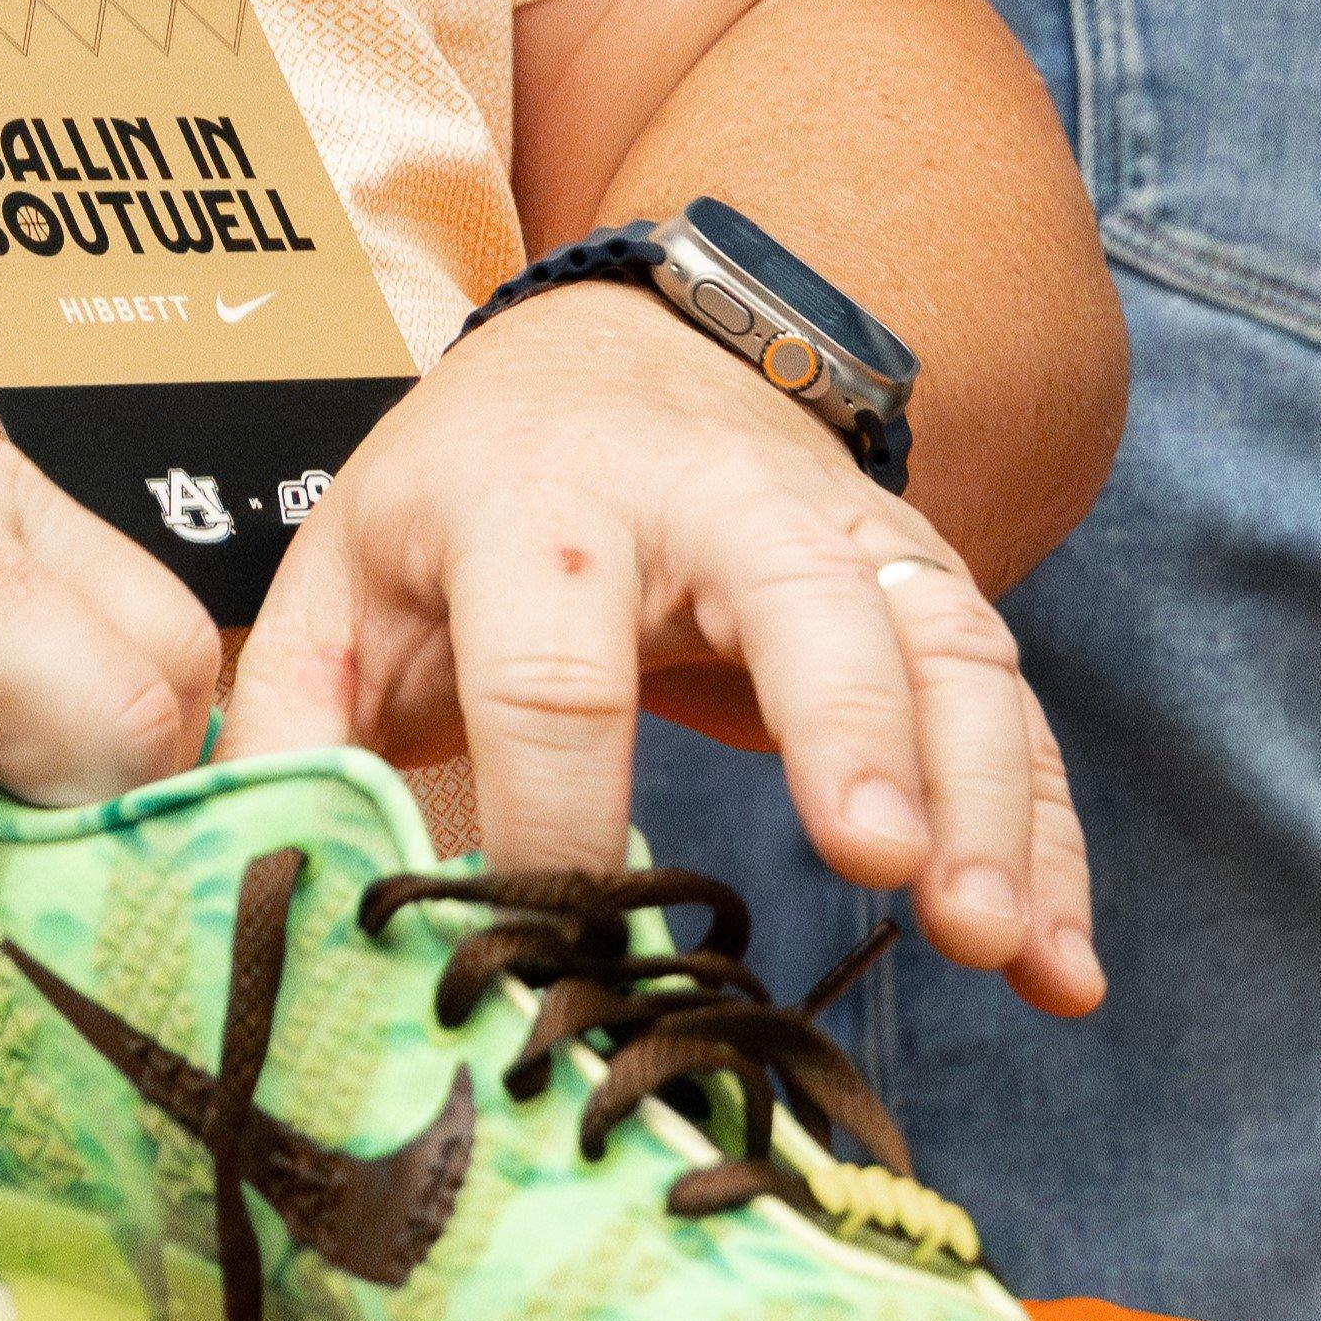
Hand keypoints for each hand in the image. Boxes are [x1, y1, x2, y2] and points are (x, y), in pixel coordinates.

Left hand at [234, 286, 1099, 1005]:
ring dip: (992, 800)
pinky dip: (1051, 838)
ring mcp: (839, 530)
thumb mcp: (342, 573)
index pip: (554, 666)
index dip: (560, 813)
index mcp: (533, 500)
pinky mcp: (923, 582)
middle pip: (804, 599)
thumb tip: (253, 884)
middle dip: (854, 731)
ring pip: (943, 648)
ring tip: (1004, 951)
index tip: (559, 952)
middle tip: (888, 868)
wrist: (617, 351)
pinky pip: (1008, 707)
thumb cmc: (462, 498)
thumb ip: (294, 720)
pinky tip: (1067, 969)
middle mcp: (708, 498)